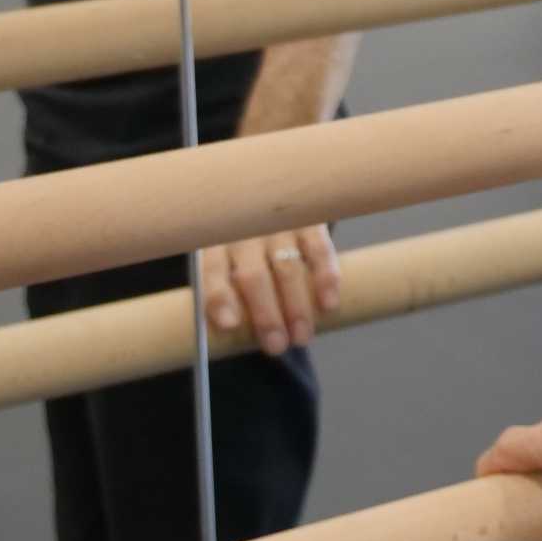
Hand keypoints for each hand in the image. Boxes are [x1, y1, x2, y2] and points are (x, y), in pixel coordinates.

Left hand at [200, 224, 339, 356]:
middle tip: (276, 347)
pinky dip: (325, 276)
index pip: (212, 270)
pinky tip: (329, 303)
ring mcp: (278, 223)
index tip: (230, 325)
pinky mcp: (309, 219)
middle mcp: (245, 230)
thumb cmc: (242, 241)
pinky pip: (318, 248)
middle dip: (266, 316)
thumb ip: (226, 287)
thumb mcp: (223, 255)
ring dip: (296, 306)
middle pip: (253, 276)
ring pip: (286, 267)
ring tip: (302, 337)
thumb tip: (233, 333)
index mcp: (216, 243)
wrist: (267, 194)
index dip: (220, 297)